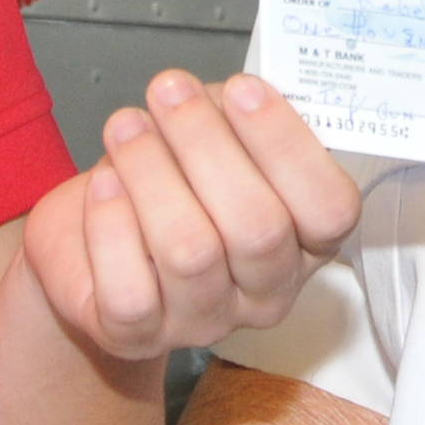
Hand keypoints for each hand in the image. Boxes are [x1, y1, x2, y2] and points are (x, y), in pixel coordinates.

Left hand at [25, 71, 361, 362]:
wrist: (94, 238)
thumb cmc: (174, 178)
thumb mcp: (223, 138)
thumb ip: (242, 117)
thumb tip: (238, 91)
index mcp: (307, 242)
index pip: (329, 208)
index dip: (287, 145)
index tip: (241, 88)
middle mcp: (266, 291)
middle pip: (257, 227)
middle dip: (206, 143)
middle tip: (169, 91)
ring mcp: (203, 320)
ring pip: (190, 252)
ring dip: (152, 171)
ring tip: (126, 124)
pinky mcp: (137, 336)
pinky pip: (129, 288)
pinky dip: (112, 223)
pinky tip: (105, 182)